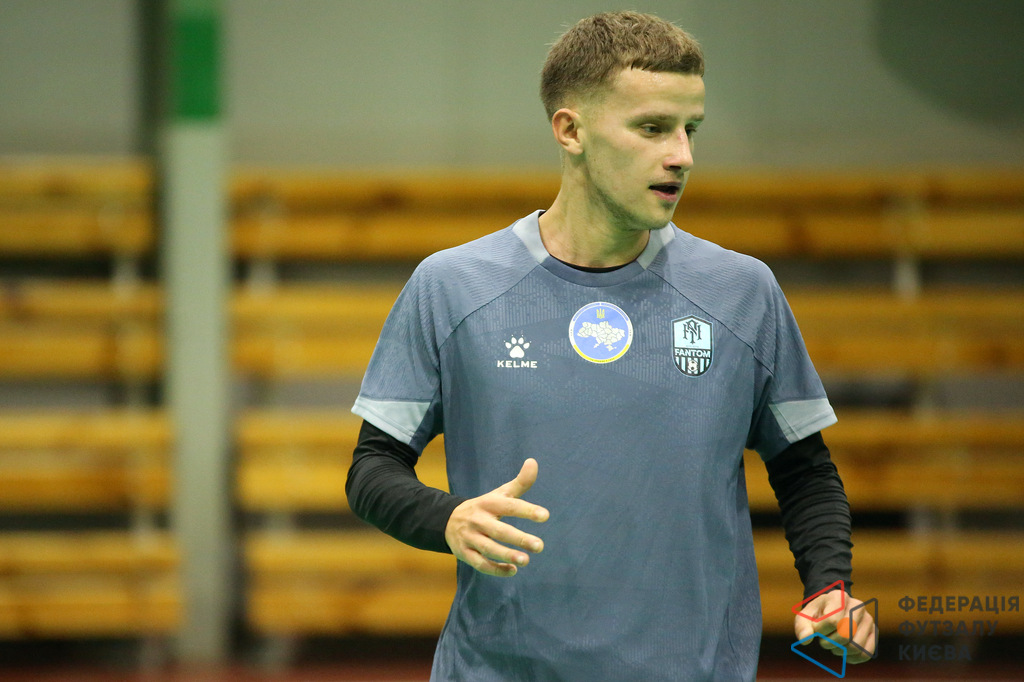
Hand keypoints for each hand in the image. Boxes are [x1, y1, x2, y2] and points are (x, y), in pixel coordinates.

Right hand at [444, 458, 548, 576]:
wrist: (447, 520)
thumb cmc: (484, 507)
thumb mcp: (499, 494)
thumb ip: (519, 482)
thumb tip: (533, 461)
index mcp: (489, 504)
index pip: (509, 506)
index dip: (526, 510)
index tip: (545, 515)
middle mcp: (478, 520)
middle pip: (499, 531)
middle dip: (519, 539)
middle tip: (540, 546)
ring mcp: (470, 538)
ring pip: (488, 548)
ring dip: (507, 555)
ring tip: (526, 561)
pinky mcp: (465, 553)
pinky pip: (480, 564)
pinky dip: (495, 569)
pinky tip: (512, 571)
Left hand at [795, 590, 876, 663]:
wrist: (831, 612)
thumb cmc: (817, 615)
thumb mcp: (805, 616)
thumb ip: (802, 627)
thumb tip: (805, 640)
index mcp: (839, 597)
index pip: (832, 620)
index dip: (821, 631)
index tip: (816, 629)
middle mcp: (857, 606)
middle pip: (845, 634)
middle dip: (829, 643)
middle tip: (823, 641)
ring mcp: (868, 619)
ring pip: (855, 646)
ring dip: (840, 651)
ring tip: (833, 645)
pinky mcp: (874, 633)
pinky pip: (865, 654)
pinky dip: (852, 658)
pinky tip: (843, 653)